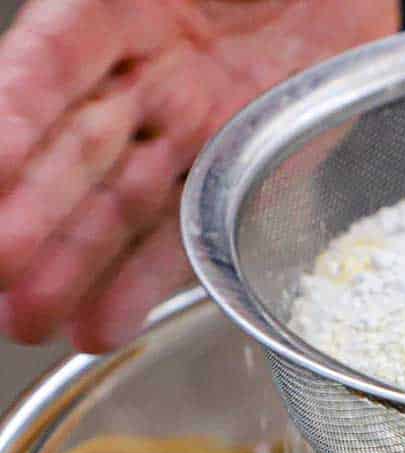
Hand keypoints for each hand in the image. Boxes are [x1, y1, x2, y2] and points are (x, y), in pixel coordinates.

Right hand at [0, 0, 397, 351]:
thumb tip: (87, 21)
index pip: (51, 66)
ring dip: (77, 267)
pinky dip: (147, 280)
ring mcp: (188, 128)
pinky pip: (187, 231)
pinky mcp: (234, 172)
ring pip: (121, 204)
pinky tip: (103, 322)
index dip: (14, 119)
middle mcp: (143, 74)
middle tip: (4, 286)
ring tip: (38, 323)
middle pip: (77, 154)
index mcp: (118, 7)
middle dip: (35, 222)